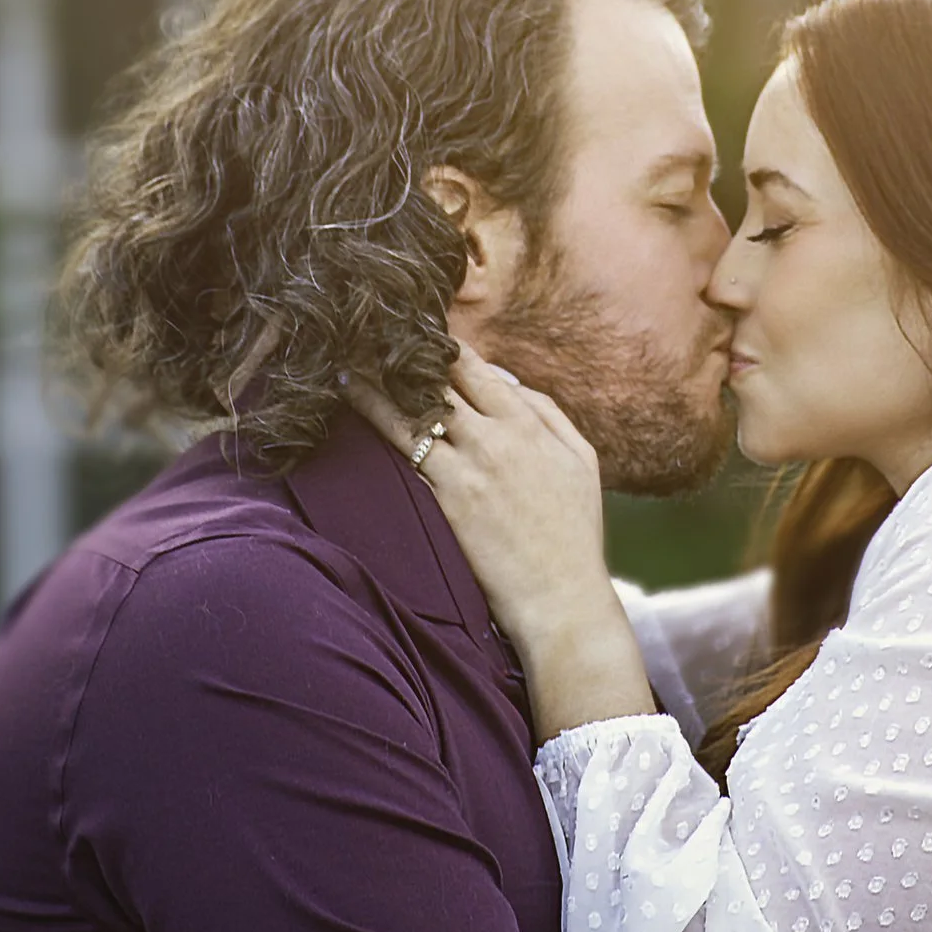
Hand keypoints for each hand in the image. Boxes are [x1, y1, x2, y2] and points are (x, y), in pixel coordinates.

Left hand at [346, 346, 654, 738]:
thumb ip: (548, 415)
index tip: (418, 334)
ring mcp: (472, 466)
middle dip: (408, 356)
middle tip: (372, 338)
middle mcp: (499, 436)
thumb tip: (509, 384)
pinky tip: (354, 405)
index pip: (478, 370)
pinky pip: (406, 450)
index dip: (445, 349)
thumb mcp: (581, 461)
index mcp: (531, 424)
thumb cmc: (574, 533)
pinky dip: (379, 420)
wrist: (562, 597)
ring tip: (350, 367)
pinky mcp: (449, 498)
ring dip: (380, 384)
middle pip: (443, 381)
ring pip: (416, 410)